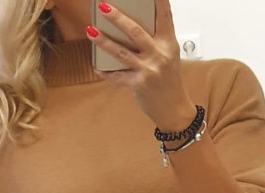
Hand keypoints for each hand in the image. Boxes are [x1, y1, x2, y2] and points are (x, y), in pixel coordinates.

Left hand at [88, 0, 195, 129]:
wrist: (173, 109)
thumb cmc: (169, 80)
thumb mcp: (169, 56)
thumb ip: (156, 40)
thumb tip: (132, 25)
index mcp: (169, 44)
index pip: (164, 16)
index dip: (158, 0)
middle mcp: (159, 55)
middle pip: (135, 32)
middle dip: (117, 18)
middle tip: (103, 6)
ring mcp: (148, 70)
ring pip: (121, 52)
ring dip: (103, 41)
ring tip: (90, 30)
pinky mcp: (138, 84)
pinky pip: (117, 76)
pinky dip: (106, 72)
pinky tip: (97, 66)